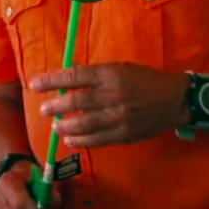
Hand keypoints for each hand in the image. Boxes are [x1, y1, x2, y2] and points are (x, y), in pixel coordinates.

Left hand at [32, 63, 187, 147]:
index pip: (75, 76)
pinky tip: (70, 140)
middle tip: (45, 109)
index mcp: (111, 74)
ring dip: (65, 126)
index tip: (35, 84)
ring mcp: (119, 117)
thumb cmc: (144, 80)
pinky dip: (81, 140)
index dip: (52, 80)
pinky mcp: (124, 134)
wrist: (173, 100)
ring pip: (84, 124)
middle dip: (56, 106)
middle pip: (77, 102)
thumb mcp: (121, 68)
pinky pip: (97, 139)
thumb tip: (69, 76)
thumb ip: (96, 74)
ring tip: (56, 126)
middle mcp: (113, 95)